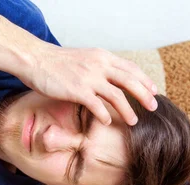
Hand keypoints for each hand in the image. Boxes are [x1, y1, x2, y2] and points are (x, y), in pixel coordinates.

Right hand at [18, 43, 158, 125]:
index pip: (130, 68)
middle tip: (153, 107)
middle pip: (130, 81)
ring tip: (133, 121)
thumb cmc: (56, 62)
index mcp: (102, 57)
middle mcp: (99, 65)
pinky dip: (105, 115)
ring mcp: (89, 78)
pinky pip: (97, 106)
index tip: (153, 90)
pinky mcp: (77, 90)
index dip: (144, 80)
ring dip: (128, 110)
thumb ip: (98, 67)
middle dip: (144, 95)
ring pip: (117, 95)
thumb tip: (108, 79)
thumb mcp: (83, 59)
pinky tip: (107, 121)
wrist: (36, 60)